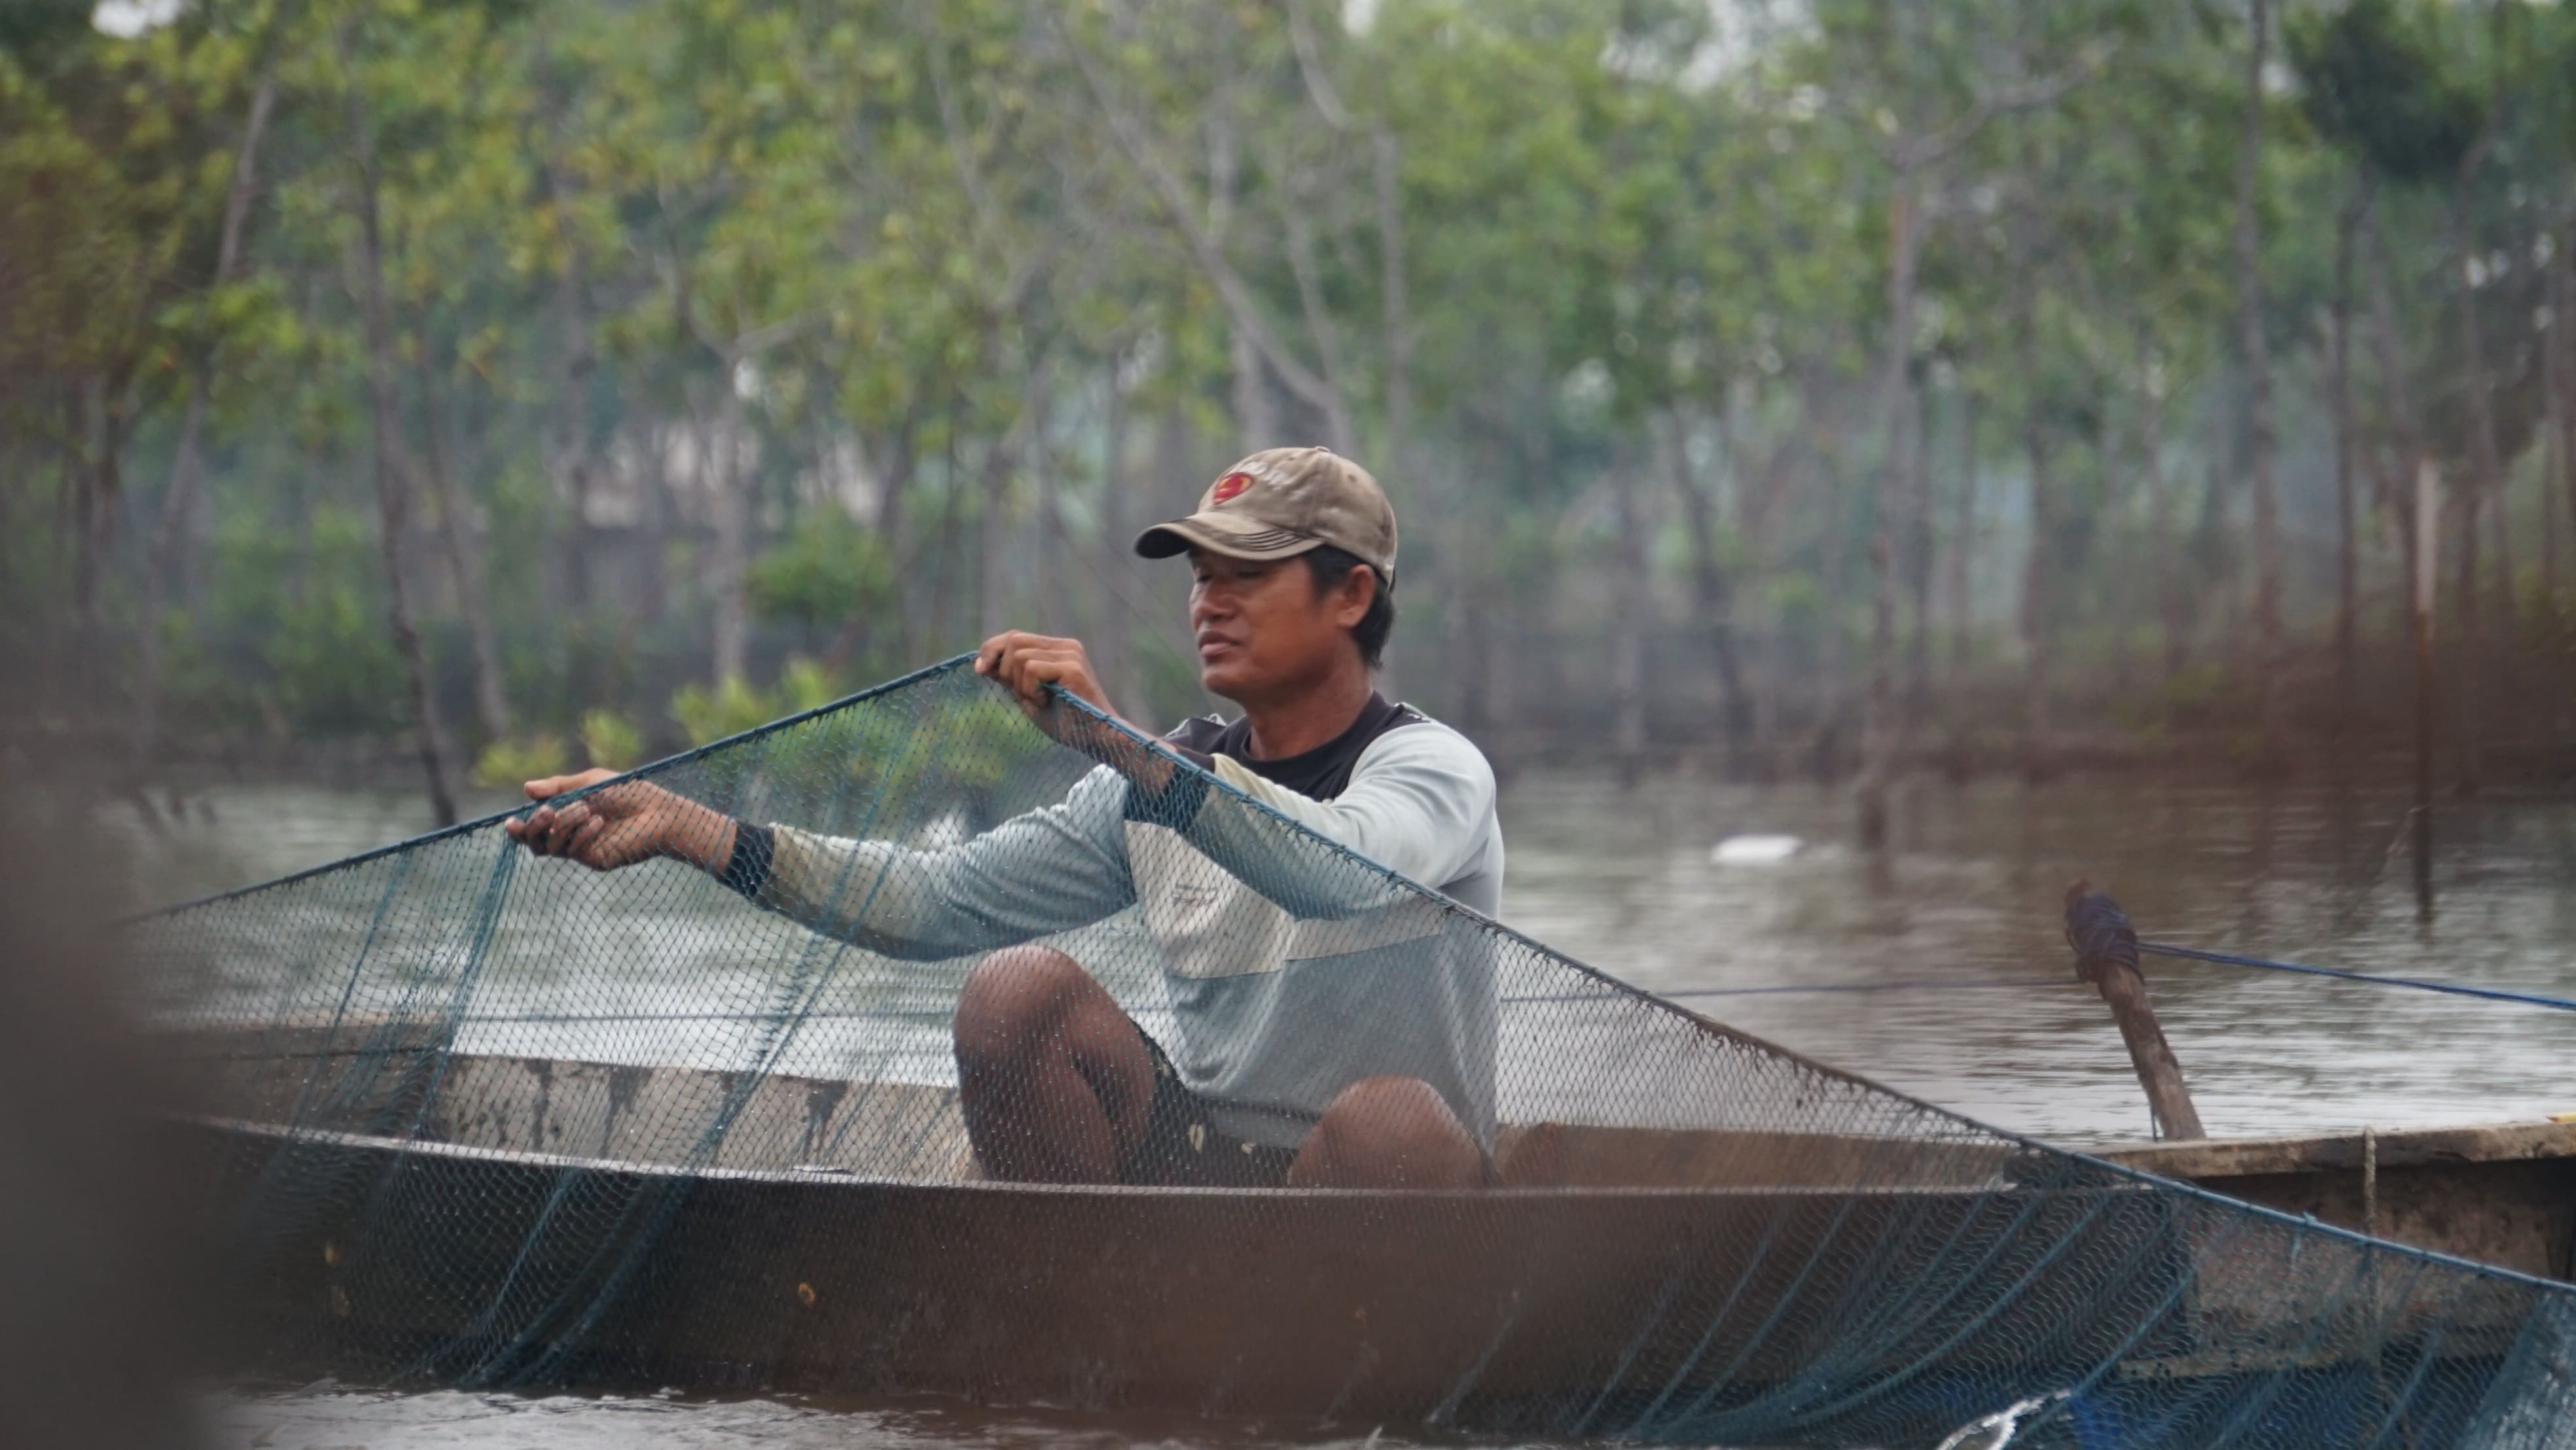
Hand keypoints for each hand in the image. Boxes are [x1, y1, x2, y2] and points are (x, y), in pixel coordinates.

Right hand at [503, 768, 736, 874]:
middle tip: (547, 812)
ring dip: (564, 825)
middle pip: (534, 843)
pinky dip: (581, 834)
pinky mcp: (595, 860)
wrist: (657, 810)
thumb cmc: (626, 792)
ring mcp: (581, 850)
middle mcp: (569, 836)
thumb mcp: (588, 782)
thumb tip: (526, 788)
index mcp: (564, 816)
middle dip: (535, 827)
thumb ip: (558, 787)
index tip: (510, 822)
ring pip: (551, 846)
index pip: (532, 828)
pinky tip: (598, 822)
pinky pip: (574, 850)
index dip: (518, 829)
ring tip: (585, 808)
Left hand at [974, 632, 1114, 717]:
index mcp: (1057, 649)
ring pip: (1020, 657)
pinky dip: (1030, 690)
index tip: (978, 671)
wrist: (1095, 739)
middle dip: (1004, 669)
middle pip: (1014, 640)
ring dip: (1020, 685)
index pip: (1015, 636)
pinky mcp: (1072, 667)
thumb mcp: (1028, 696)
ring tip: (1040, 700)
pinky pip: (1031, 669)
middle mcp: (1066, 646)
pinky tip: (1046, 702)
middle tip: (1021, 694)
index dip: (992, 649)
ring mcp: (1070, 654)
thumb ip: (1010, 678)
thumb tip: (981, 664)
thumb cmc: (1065, 721)